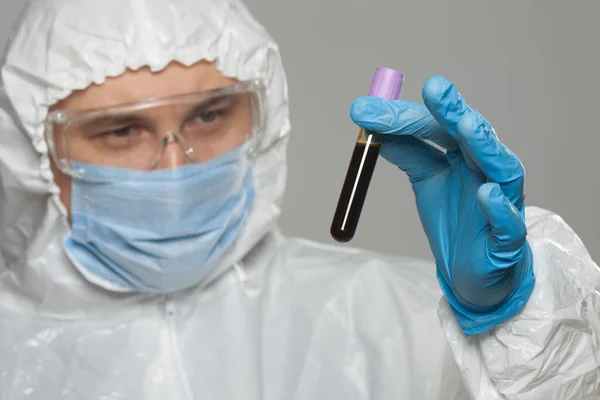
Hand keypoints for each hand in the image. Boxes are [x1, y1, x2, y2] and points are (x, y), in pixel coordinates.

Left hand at [350, 76, 534, 335]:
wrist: (473, 270)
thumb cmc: (455, 219)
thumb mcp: (427, 181)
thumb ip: (409, 154)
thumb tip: (373, 128)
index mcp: (465, 155)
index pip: (436, 126)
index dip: (403, 115)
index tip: (366, 109)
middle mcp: (486, 170)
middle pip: (471, 136)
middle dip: (453, 111)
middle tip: (434, 87)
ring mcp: (502, 202)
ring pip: (501, 169)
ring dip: (484, 146)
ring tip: (466, 125)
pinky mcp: (506, 239)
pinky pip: (508, 223)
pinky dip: (499, 207)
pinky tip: (486, 193)